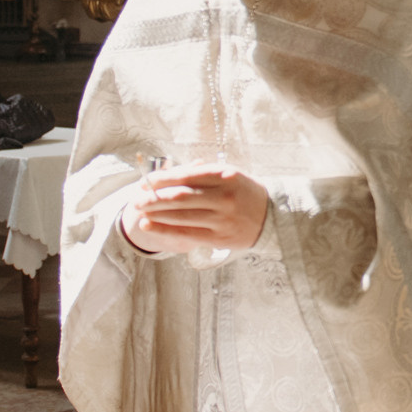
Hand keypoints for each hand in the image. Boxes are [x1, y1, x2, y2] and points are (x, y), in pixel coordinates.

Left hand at [123, 163, 268, 253]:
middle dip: (154, 197)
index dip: (162, 178)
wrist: (274, 216)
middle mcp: (224, 197)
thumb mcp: (229, 175)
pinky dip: (165, 229)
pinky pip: (186, 233)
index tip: (146, 181)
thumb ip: (201, 173)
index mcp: (226, 176)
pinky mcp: (220, 237)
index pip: (187, 175)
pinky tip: (150, 225)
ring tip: (140, 211)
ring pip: (180, 215)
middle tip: (137, 198)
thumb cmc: (245, 192)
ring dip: (155, 213)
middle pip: (180, 196)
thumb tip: (166, 176)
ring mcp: (222, 218)